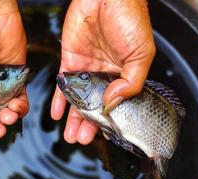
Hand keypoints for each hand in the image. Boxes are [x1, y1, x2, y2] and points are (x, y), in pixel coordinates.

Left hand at [51, 0, 155, 144]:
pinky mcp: (70, 59)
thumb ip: (130, 81)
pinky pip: (63, 83)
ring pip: (78, 98)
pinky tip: (56, 114)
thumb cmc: (130, 19)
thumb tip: (113, 103)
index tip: (102, 134)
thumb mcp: (141, 53)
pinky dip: (59, 99)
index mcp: (123, 74)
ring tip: (69, 135)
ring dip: (73, 118)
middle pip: (94, 105)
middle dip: (87, 124)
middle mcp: (104, 74)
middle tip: (79, 139)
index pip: (115, 103)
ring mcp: (86, 68)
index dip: (108, 120)